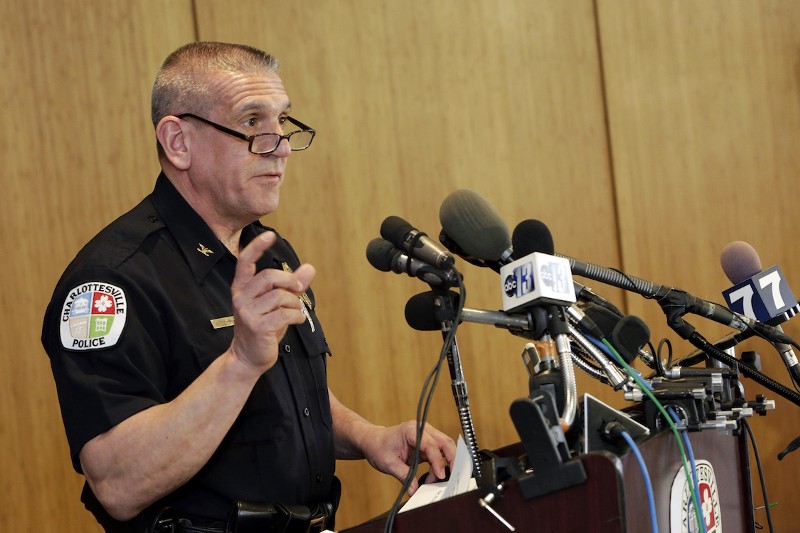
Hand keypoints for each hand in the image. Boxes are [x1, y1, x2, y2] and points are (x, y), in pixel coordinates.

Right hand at [229, 231, 315, 371]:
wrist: (248, 357)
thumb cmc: (263, 327)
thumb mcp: (276, 303)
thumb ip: (291, 285)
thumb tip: (310, 268)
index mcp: (241, 288)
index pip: (245, 261)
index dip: (257, 246)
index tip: (269, 235)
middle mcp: (241, 298)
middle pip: (269, 276)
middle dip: (289, 281)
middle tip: (297, 289)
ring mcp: (248, 313)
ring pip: (280, 296)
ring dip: (295, 303)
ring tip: (295, 311)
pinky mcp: (258, 327)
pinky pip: (285, 314)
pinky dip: (297, 316)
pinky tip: (297, 320)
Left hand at [361, 421, 455, 495]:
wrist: (373, 441)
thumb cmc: (379, 447)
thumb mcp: (388, 463)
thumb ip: (404, 476)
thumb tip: (415, 490)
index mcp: (411, 430)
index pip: (431, 445)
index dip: (437, 461)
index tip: (440, 476)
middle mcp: (422, 430)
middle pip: (445, 442)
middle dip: (452, 459)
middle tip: (452, 476)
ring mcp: (426, 436)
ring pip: (445, 447)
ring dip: (445, 464)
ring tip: (434, 480)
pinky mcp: (427, 444)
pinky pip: (439, 454)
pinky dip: (440, 465)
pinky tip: (433, 476)